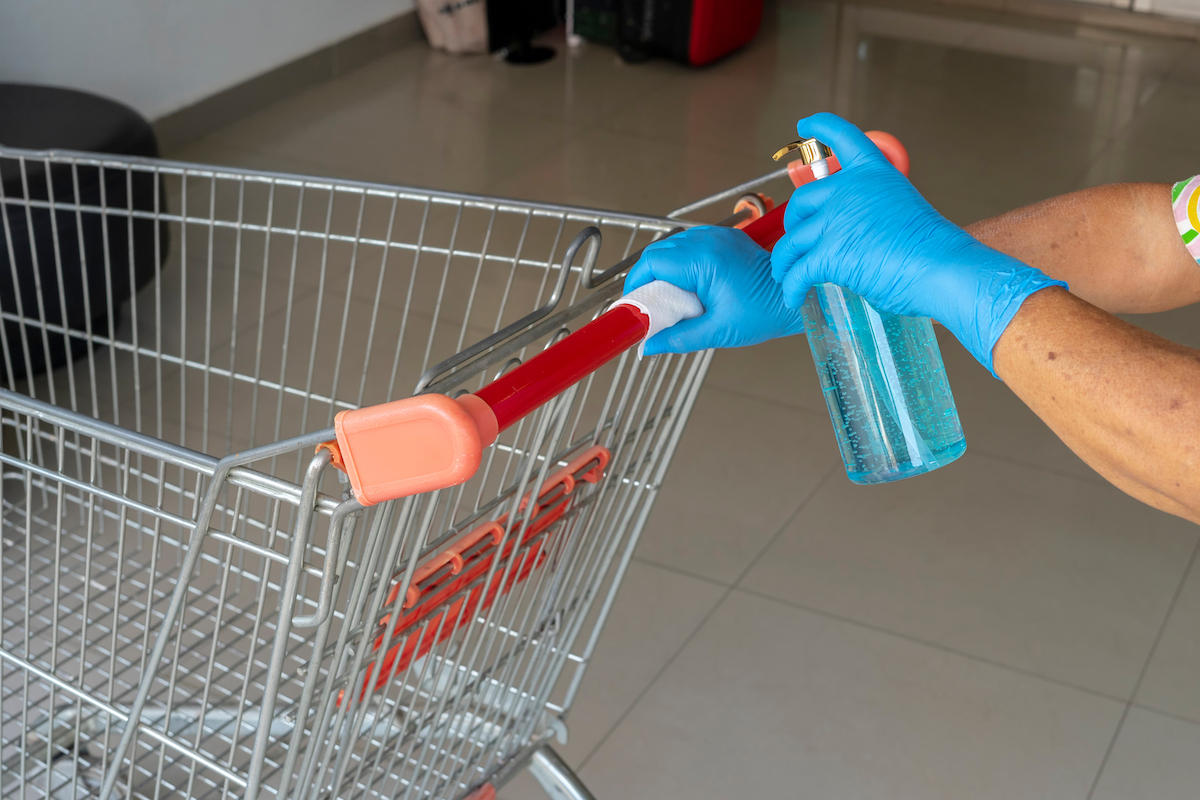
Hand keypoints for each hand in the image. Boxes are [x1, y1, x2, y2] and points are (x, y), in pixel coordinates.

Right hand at [623, 225, 805, 354]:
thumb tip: (648, 345)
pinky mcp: (724, 237)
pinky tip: (686, 284)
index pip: (652, 263)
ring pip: (671, 246)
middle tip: (649, 306)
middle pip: (658, 252)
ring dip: (662, 269)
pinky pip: (689, 244)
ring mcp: (717, 235)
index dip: (637, 284)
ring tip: (668, 298)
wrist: (795, 298)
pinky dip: (679, 262)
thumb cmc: (764, 312)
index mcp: (704, 261)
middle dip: (647, 278)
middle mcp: (708, 241)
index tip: (634, 305)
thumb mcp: (717, 331)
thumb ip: (677, 337)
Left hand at [770, 113, 1065, 373]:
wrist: (944, 268)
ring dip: (784, 263)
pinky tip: (793, 297)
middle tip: (795, 243)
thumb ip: (870, 214)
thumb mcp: (901, 211)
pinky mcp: (829, 252)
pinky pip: (797, 272)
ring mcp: (836, 219)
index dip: (821, 127)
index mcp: (874, 173)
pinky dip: (790, 287)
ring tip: (787, 278)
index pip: (843, 138)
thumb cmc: (933, 250)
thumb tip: (853, 242)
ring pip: (791, 242)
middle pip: (801, 201)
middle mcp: (850, 189)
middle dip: (793, 223)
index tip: (805, 125)